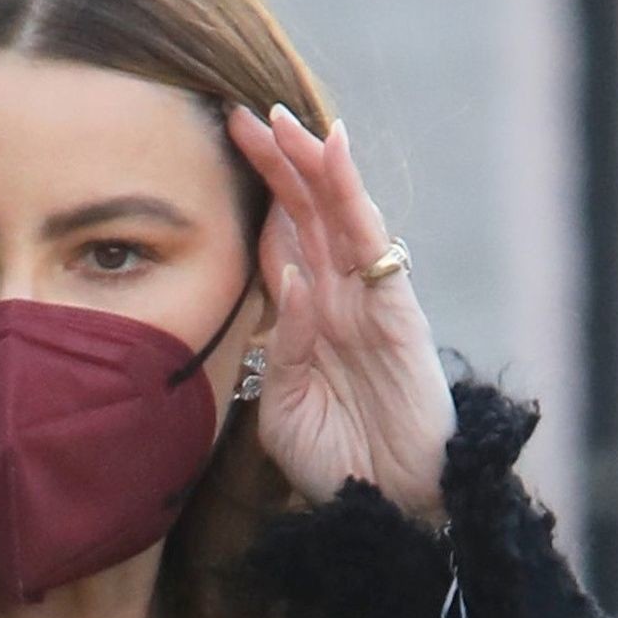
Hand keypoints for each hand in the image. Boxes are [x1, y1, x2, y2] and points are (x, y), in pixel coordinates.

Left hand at [226, 101, 456, 523]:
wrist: (389, 506)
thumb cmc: (337, 462)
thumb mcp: (284, 405)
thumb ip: (279, 344)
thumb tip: (284, 283)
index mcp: (307, 320)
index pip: (278, 241)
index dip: (254, 197)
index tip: (219, 152)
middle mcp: (339, 298)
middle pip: (303, 214)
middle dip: (275, 163)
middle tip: (239, 112)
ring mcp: (369, 299)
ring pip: (337, 213)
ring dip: (310, 164)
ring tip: (280, 118)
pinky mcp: (398, 308)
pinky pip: (371, 242)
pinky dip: (351, 198)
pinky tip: (333, 156)